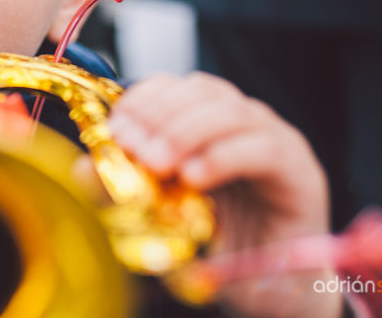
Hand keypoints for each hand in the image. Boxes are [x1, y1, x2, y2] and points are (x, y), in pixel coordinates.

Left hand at [109, 72, 341, 317]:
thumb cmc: (216, 246)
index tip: (118, 127)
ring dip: (187, 131)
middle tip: (133, 145)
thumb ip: (120, 190)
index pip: (174, 86)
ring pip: (232, 111)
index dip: (144, 99)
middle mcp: (243, 121)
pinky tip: (194, 177)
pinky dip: (223, 156)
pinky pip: (263, 149)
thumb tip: (82, 168)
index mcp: (207, 122)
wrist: (273, 293)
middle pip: (202, 90)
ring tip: (158, 163)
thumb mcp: (155, 213)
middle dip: (161, 113)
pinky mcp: (299, 171)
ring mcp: (274, 140)